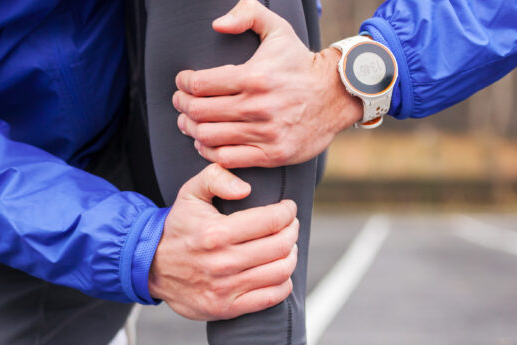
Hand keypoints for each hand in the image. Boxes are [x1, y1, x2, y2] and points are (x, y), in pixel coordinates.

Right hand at [150, 164, 298, 320]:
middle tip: (290, 226)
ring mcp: (225, 288)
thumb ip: (216, 177)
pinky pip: (271, 297)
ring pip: (280, 271)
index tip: (288, 208)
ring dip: (291, 256)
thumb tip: (246, 188)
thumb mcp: (189, 193)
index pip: (271, 220)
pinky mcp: (226, 308)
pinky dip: (284, 283)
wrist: (151, 267)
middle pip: (280, 245)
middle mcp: (222, 262)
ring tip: (287, 247)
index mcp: (216, 233)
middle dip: (292, 231)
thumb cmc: (178, 228)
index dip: (287, 212)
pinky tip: (279, 272)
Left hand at [172, 0, 362, 168]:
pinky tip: (205, 143)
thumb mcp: (278, 29)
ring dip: (191, 130)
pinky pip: (227, 159)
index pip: (201, 84)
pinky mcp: (272, 155)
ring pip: (209, 137)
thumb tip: (217, 24)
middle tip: (180, 103)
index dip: (184, 83)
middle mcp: (257, 107)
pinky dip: (208, 152)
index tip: (182, 82)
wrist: (336, 95)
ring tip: (188, 123)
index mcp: (254, 76)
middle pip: (200, 112)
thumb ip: (248, 14)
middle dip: (182, 106)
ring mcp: (264, 134)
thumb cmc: (301, 63)